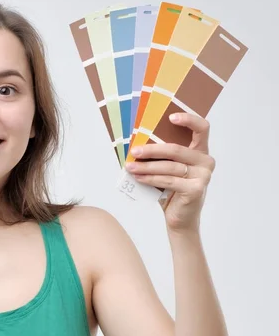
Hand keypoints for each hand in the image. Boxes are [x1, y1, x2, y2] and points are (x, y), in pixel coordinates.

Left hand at [124, 113, 215, 233]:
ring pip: (169, 166)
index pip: (202, 128)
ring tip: (130, 167)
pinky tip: (138, 178)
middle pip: (176, 149)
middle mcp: (205, 161)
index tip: (170, 117)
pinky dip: (151, 179)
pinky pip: (169, 180)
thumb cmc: (171, 189)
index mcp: (200, 151)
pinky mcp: (196, 189)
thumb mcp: (167, 168)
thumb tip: (136, 142)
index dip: (188, 119)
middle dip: (151, 150)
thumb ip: (161, 155)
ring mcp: (203, 176)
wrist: (180, 218)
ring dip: (146, 166)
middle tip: (134, 151)